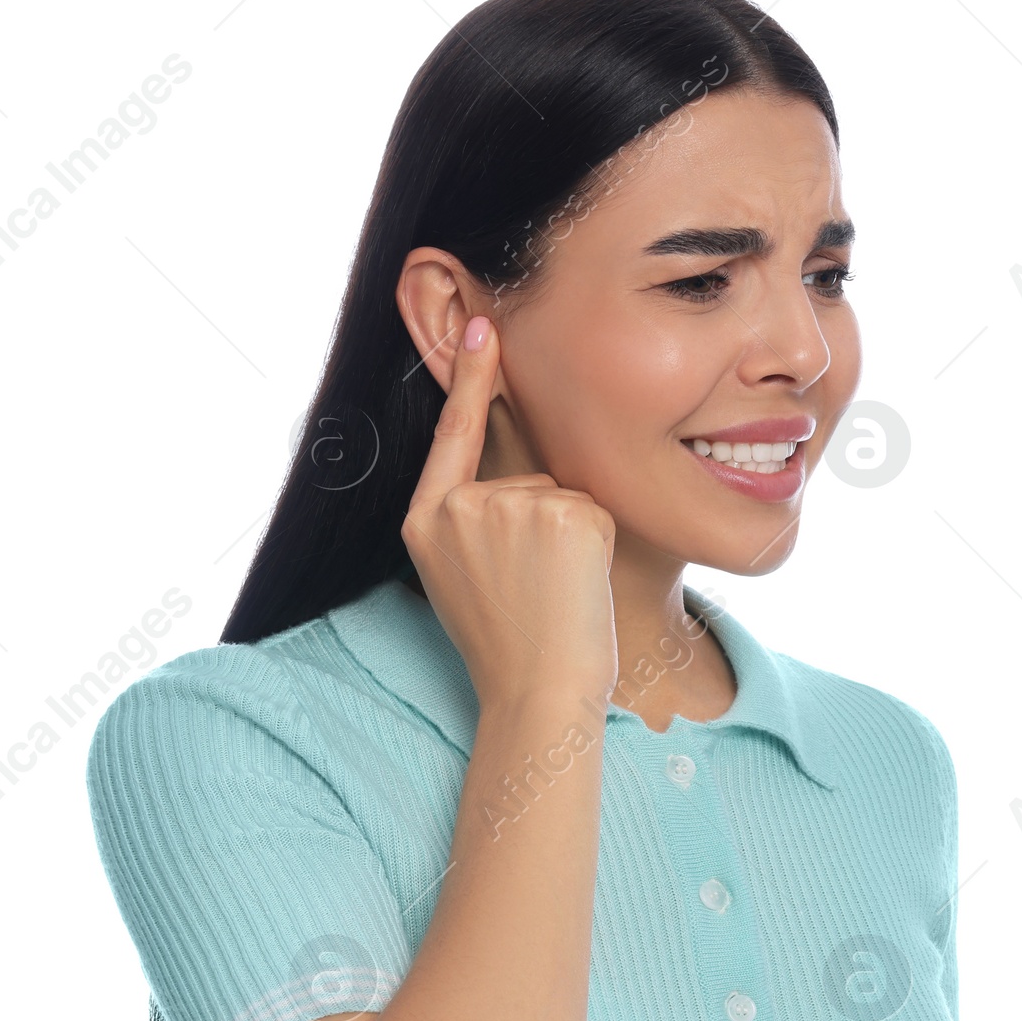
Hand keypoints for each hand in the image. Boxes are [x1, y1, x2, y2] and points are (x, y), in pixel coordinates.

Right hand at [400, 315, 618, 709]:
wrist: (538, 694)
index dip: (467, 379)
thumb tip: (514, 472)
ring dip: (569, 538)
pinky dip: (595, 543)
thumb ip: (475, 519)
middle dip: (543, 525)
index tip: (482, 326)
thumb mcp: (464, 576)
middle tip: (535, 592)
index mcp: (426, 523)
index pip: (451, 435)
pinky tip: (576, 584)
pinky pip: (592, 507)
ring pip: (560, 495)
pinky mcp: (562, 514)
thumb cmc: (510, 648)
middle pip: (523, 478)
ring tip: (552, 593)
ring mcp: (509, 507)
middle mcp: (458, 508)